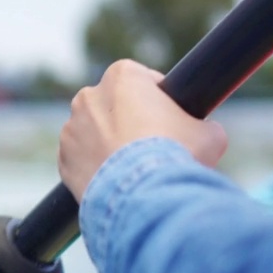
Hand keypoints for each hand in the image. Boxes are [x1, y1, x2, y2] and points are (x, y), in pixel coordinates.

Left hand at [58, 59, 228, 201]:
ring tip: (132, 170)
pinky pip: (82, 162)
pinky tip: (115, 183)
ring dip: (108, 146)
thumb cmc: (176, 155)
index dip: (158, 99)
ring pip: (94, 135)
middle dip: (128, 122)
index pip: (142, 80)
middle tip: (151, 146)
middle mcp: (89, 97)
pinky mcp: (63, 162)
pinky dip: (96, 170)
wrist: (143, 196)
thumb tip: (205, 133)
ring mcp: (71, 130)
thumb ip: (202, 125)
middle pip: (114, 106)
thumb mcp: (209, 133)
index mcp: (122, 76)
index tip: (168, 118)